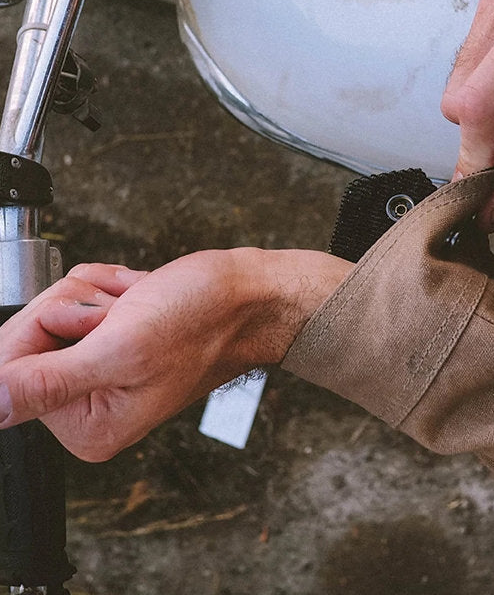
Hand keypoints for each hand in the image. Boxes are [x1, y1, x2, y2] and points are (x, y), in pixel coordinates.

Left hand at [0, 249, 349, 460]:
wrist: (251, 293)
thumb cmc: (205, 320)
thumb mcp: (122, 350)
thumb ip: (46, 382)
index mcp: (89, 427)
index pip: (10, 372)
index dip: (47, 329)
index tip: (96, 324)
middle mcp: (91, 405)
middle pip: (28, 337)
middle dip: (75, 307)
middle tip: (125, 313)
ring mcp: (101, 370)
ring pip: (55, 309)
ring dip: (97, 294)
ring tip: (140, 305)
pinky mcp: (111, 338)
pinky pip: (79, 297)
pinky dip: (109, 286)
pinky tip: (141, 296)